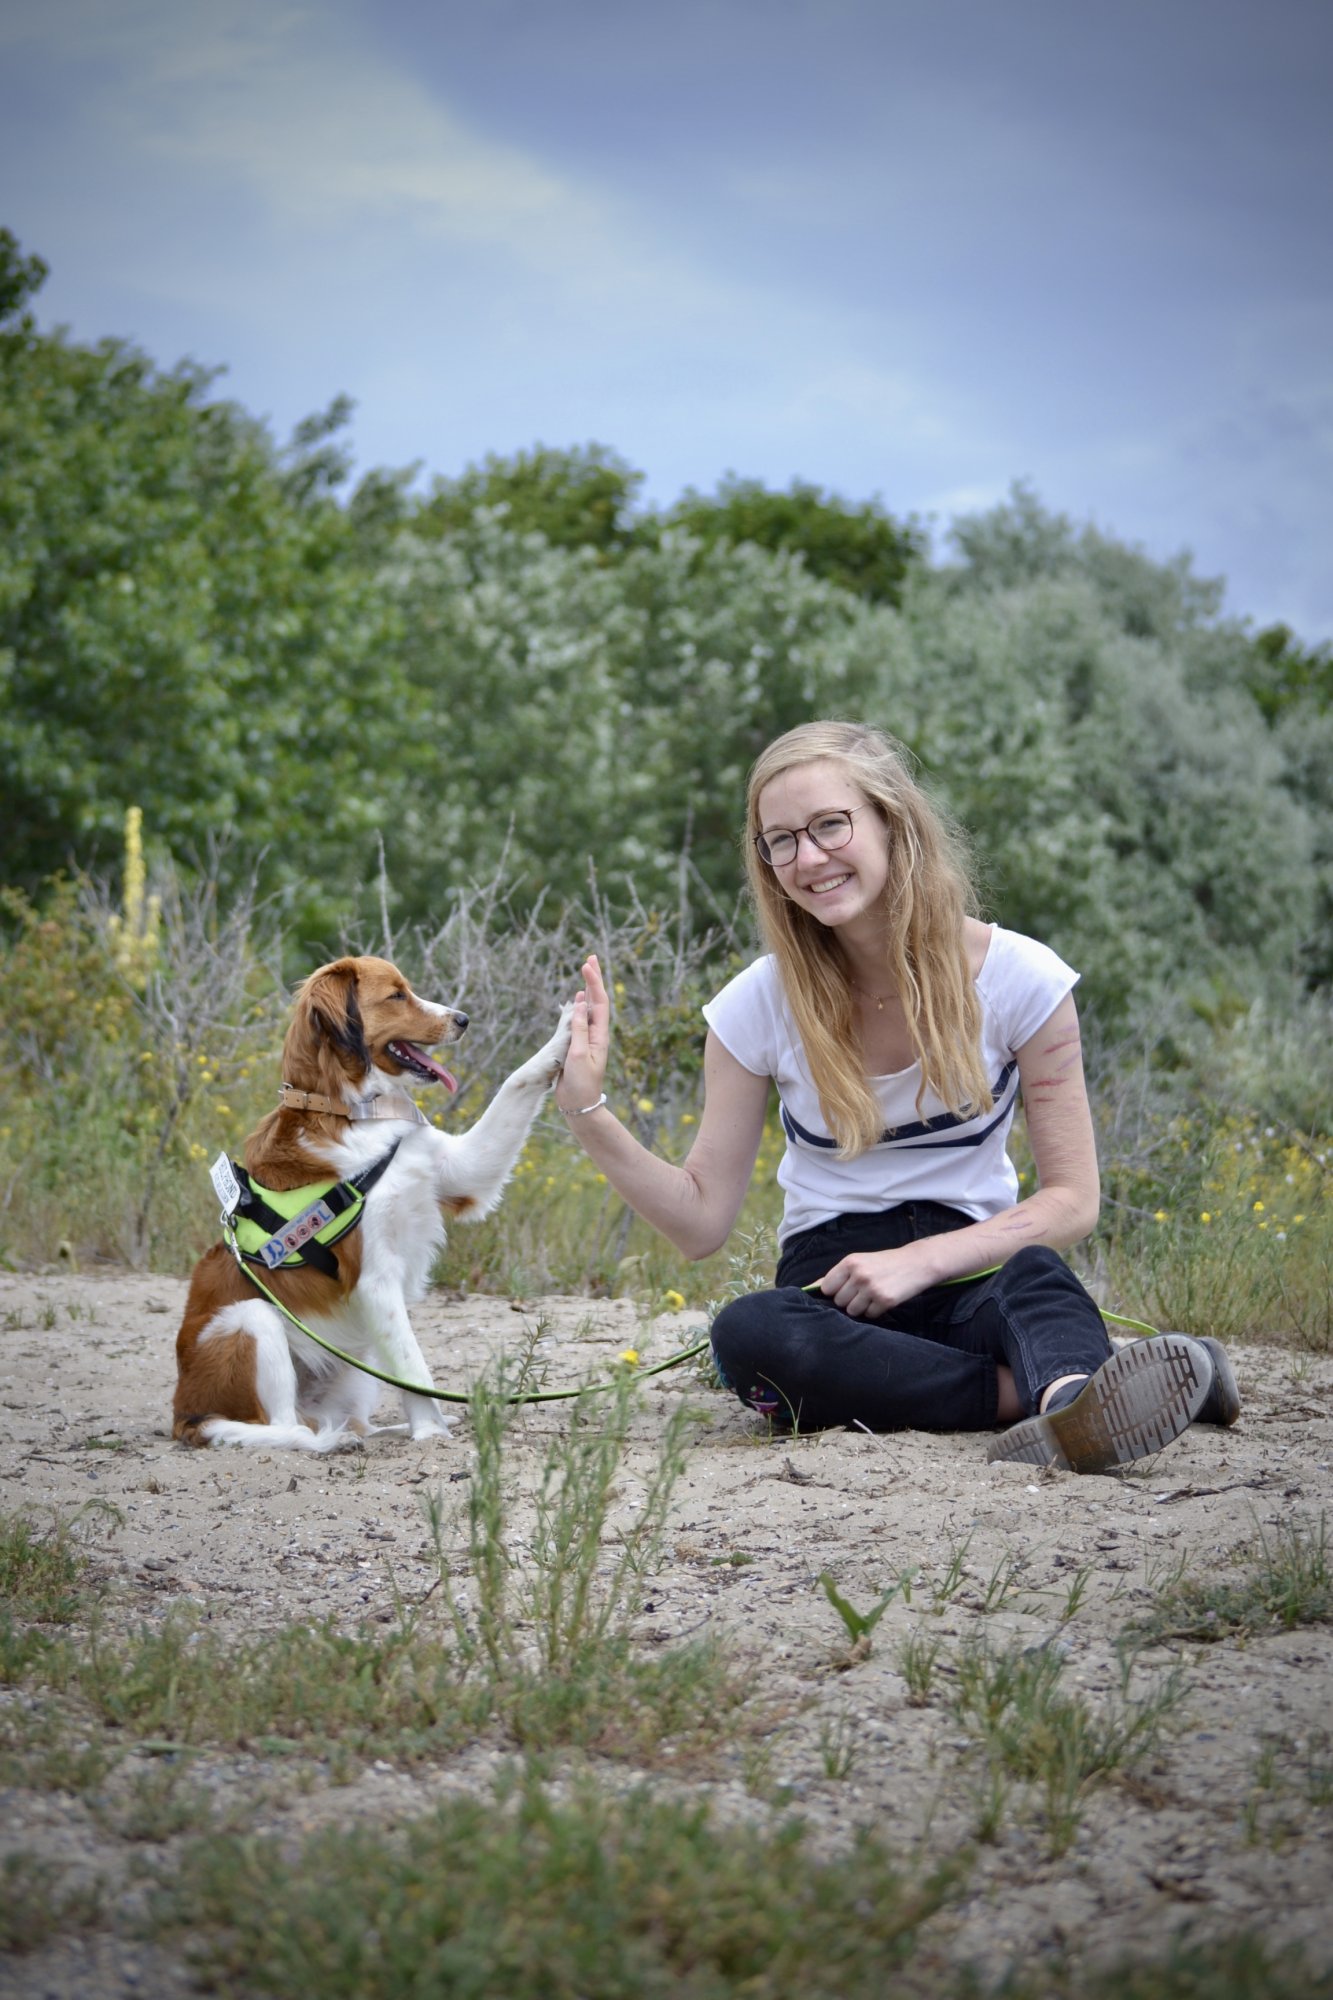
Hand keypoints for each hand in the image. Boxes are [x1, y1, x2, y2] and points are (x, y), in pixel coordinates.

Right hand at [554, 953, 609, 1113]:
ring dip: (588, 989)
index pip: (599, 1002)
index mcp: (600, 1035)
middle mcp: (595, 1034)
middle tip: (591, 958)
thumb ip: (578, 1030)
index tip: (587, 964)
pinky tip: (578, 999)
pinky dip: (579, 1006)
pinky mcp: (577, 1045)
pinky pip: (579, 1020)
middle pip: (597, 1000)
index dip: (594, 982)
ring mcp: (587, 1039)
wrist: (580, 1105)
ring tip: (586, 971)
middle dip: (594, 979)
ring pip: (589, 1008)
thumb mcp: (579, 1056)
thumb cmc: (582, 1084)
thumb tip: (581, 1004)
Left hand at [819, 1244, 937, 1317]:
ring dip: (861, 1307)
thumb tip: (814, 1288)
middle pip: (839, 1301)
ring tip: (873, 1295)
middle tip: (863, 1291)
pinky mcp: (885, 1301)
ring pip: (852, 1311)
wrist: (917, 1263)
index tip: (844, 1289)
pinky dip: (875, 1311)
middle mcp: (859, 1274)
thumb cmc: (886, 1263)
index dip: (834, 1291)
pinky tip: (883, 1299)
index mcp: (850, 1262)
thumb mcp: (861, 1261)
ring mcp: (872, 1288)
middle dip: (849, 1300)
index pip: (826, 1287)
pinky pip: (869, 1315)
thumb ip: (841, 1274)